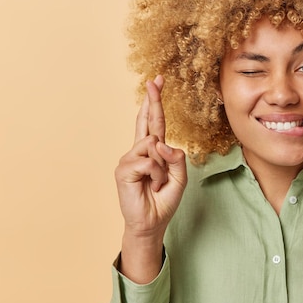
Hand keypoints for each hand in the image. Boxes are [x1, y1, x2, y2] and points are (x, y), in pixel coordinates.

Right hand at [115, 75, 187, 239]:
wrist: (151, 223)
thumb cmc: (163, 200)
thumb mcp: (179, 177)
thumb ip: (176, 158)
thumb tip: (161, 143)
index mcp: (153, 151)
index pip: (154, 122)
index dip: (155, 103)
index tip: (157, 82)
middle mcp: (139, 151)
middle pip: (147, 121)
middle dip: (152, 100)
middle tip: (155, 80)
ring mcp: (129, 159)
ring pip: (153, 145)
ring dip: (163, 166)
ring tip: (158, 182)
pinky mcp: (123, 169)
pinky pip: (149, 161)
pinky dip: (157, 174)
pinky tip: (152, 185)